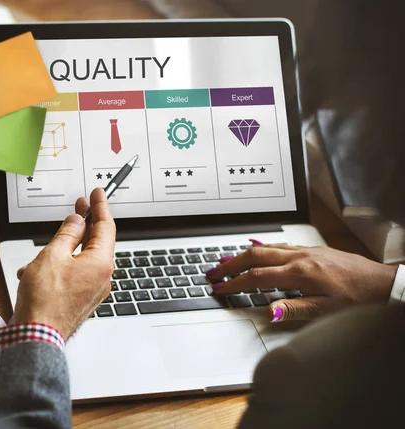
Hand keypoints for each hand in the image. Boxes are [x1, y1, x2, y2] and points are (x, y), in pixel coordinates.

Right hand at [10, 188, 115, 339]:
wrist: (36, 336)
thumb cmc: (44, 301)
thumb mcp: (53, 255)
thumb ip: (67, 234)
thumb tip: (77, 221)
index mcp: (100, 263)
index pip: (106, 227)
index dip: (100, 207)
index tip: (97, 194)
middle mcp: (101, 277)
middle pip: (95, 242)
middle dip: (83, 225)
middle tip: (79, 207)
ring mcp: (92, 290)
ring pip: (79, 259)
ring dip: (61, 251)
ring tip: (40, 254)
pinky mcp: (80, 299)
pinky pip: (73, 275)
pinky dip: (57, 268)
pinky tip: (36, 272)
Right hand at [206, 241, 397, 322]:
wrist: (383, 284)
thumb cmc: (357, 299)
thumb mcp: (325, 311)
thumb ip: (293, 309)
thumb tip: (267, 310)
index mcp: (300, 273)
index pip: (257, 277)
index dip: (234, 283)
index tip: (219, 288)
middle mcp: (300, 257)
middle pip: (254, 255)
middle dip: (230, 263)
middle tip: (212, 271)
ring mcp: (305, 251)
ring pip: (266, 247)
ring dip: (242, 254)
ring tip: (225, 261)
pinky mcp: (312, 250)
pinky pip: (279, 244)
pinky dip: (261, 247)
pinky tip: (256, 247)